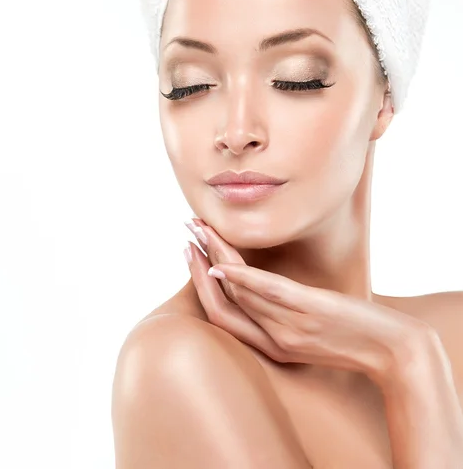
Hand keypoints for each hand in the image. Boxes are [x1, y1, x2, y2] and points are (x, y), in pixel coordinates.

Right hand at [184, 218, 432, 383]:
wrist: (396, 354)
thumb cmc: (355, 338)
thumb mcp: (311, 331)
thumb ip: (283, 314)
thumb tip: (264, 287)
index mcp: (270, 346)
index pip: (221, 316)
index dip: (201, 285)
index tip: (191, 255)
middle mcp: (273, 338)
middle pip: (222, 302)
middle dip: (197, 268)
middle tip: (186, 236)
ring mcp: (290, 326)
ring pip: (239, 291)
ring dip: (213, 257)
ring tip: (199, 229)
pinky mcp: (309, 310)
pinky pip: (268, 292)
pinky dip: (242, 277)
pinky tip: (222, 263)